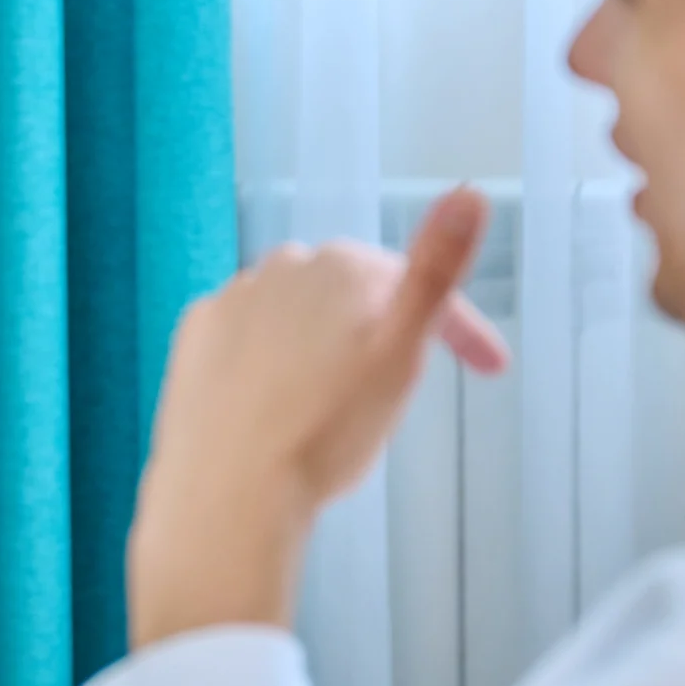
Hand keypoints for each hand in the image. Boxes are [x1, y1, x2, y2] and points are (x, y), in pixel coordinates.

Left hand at [128, 188, 504, 650]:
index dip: (461, 328)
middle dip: (384, 334)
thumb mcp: (401, 355)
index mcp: (344, 267)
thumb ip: (435, 272)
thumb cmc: (325, 433)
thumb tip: (471, 191)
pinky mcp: (195, 336)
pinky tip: (279, 404)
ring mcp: (233, 299)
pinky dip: (271, 361)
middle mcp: (283, 267)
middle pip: (355, 296)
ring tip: (335, 408)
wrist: (228, 494)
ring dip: (325, 347)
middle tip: (398, 396)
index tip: (490, 370)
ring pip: (300, 315)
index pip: (419, 284)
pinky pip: (248, 336)